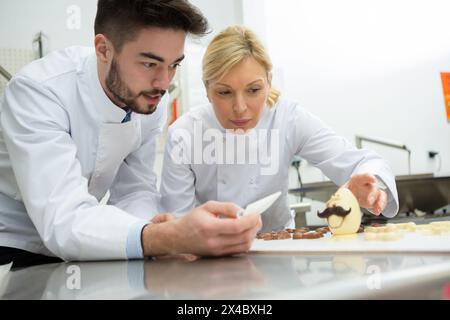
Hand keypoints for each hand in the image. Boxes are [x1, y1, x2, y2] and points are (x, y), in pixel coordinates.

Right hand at [142, 201, 261, 256]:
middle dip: (254, 226)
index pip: (237, 226)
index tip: (256, 214)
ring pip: (244, 245)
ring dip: (252, 234)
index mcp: (209, 227)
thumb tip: (242, 211)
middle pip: (243, 237)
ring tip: (251, 224)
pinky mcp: (219, 255)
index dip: (250, 220)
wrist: (178, 237)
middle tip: (256, 218)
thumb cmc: (192, 221)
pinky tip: (245, 232)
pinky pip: (239, 250)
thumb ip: (226, 207)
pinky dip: (246, 241)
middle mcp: (214, 242)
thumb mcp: (207, 207)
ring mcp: (217, 251)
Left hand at [342, 173, 387, 215]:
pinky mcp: (378, 199)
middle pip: (373, 188)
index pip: (364, 177)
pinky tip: (377, 211)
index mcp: (359, 180)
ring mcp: (375, 192)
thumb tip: (330, 205)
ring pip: (381, 194)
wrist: (357, 189)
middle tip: (369, 201)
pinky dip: (380, 207)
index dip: (368, 177)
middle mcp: (369, 185)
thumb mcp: (344, 190)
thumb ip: (338, 197)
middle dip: (372, 195)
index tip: (372, 179)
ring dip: (380, 202)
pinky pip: (382, 202)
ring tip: (378, 209)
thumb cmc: (351, 188)